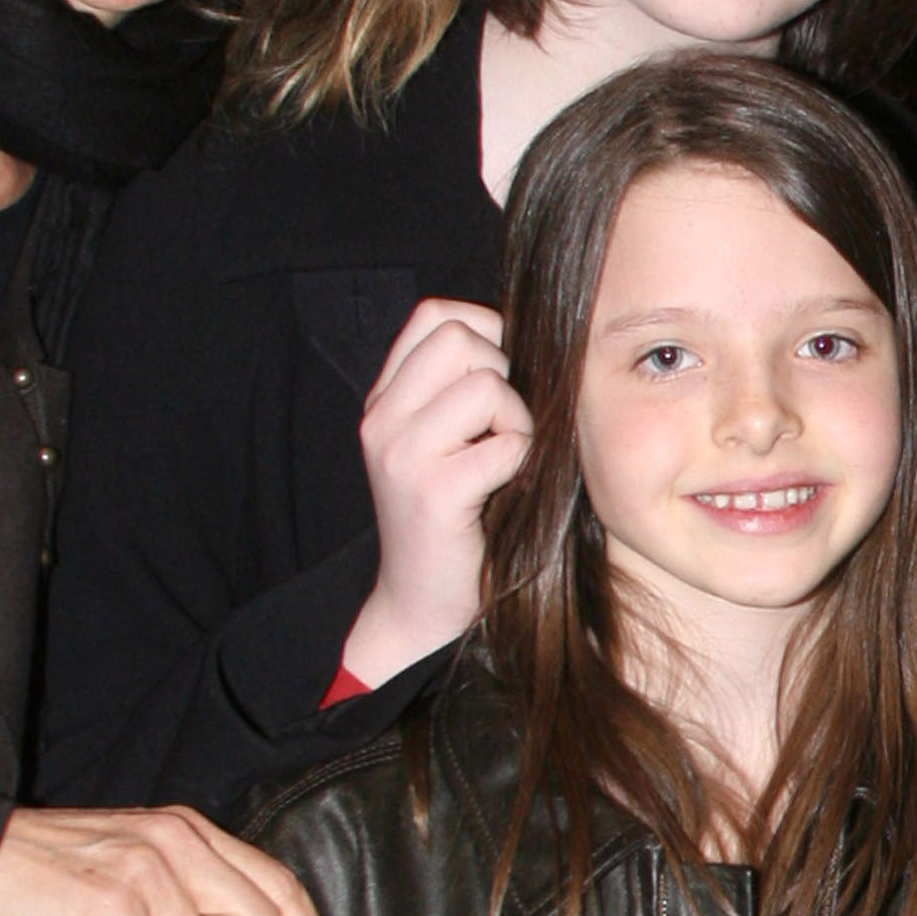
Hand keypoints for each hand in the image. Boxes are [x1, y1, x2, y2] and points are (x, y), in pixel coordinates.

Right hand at [341, 300, 529, 685]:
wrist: (422, 602)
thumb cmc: (459, 511)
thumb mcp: (447, 435)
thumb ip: (465, 381)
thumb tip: (534, 331)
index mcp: (385, 398)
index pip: (435, 313)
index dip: (484, 332)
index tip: (494, 382)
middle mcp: (381, 419)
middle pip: (461, 338)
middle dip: (501, 376)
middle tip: (497, 429)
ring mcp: (400, 454)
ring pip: (485, 385)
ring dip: (516, 421)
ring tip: (499, 460)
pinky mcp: (431, 492)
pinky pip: (506, 443)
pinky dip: (521, 462)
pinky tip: (502, 488)